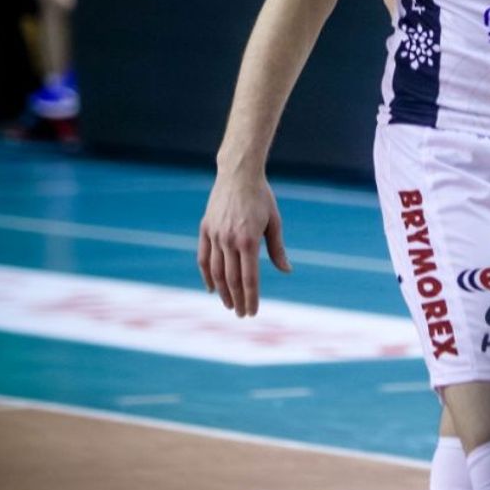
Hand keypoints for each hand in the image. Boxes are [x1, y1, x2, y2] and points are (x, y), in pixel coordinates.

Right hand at [198, 176, 292, 316]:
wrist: (238, 174)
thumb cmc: (261, 197)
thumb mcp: (274, 222)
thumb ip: (277, 249)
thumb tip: (286, 270)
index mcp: (249, 240)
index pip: (249, 278)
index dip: (251, 297)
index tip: (252, 312)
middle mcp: (229, 241)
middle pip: (232, 279)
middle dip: (237, 300)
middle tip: (241, 314)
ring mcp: (215, 235)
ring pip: (216, 272)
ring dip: (222, 291)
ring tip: (229, 305)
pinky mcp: (205, 229)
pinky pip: (203, 258)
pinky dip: (206, 275)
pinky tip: (211, 288)